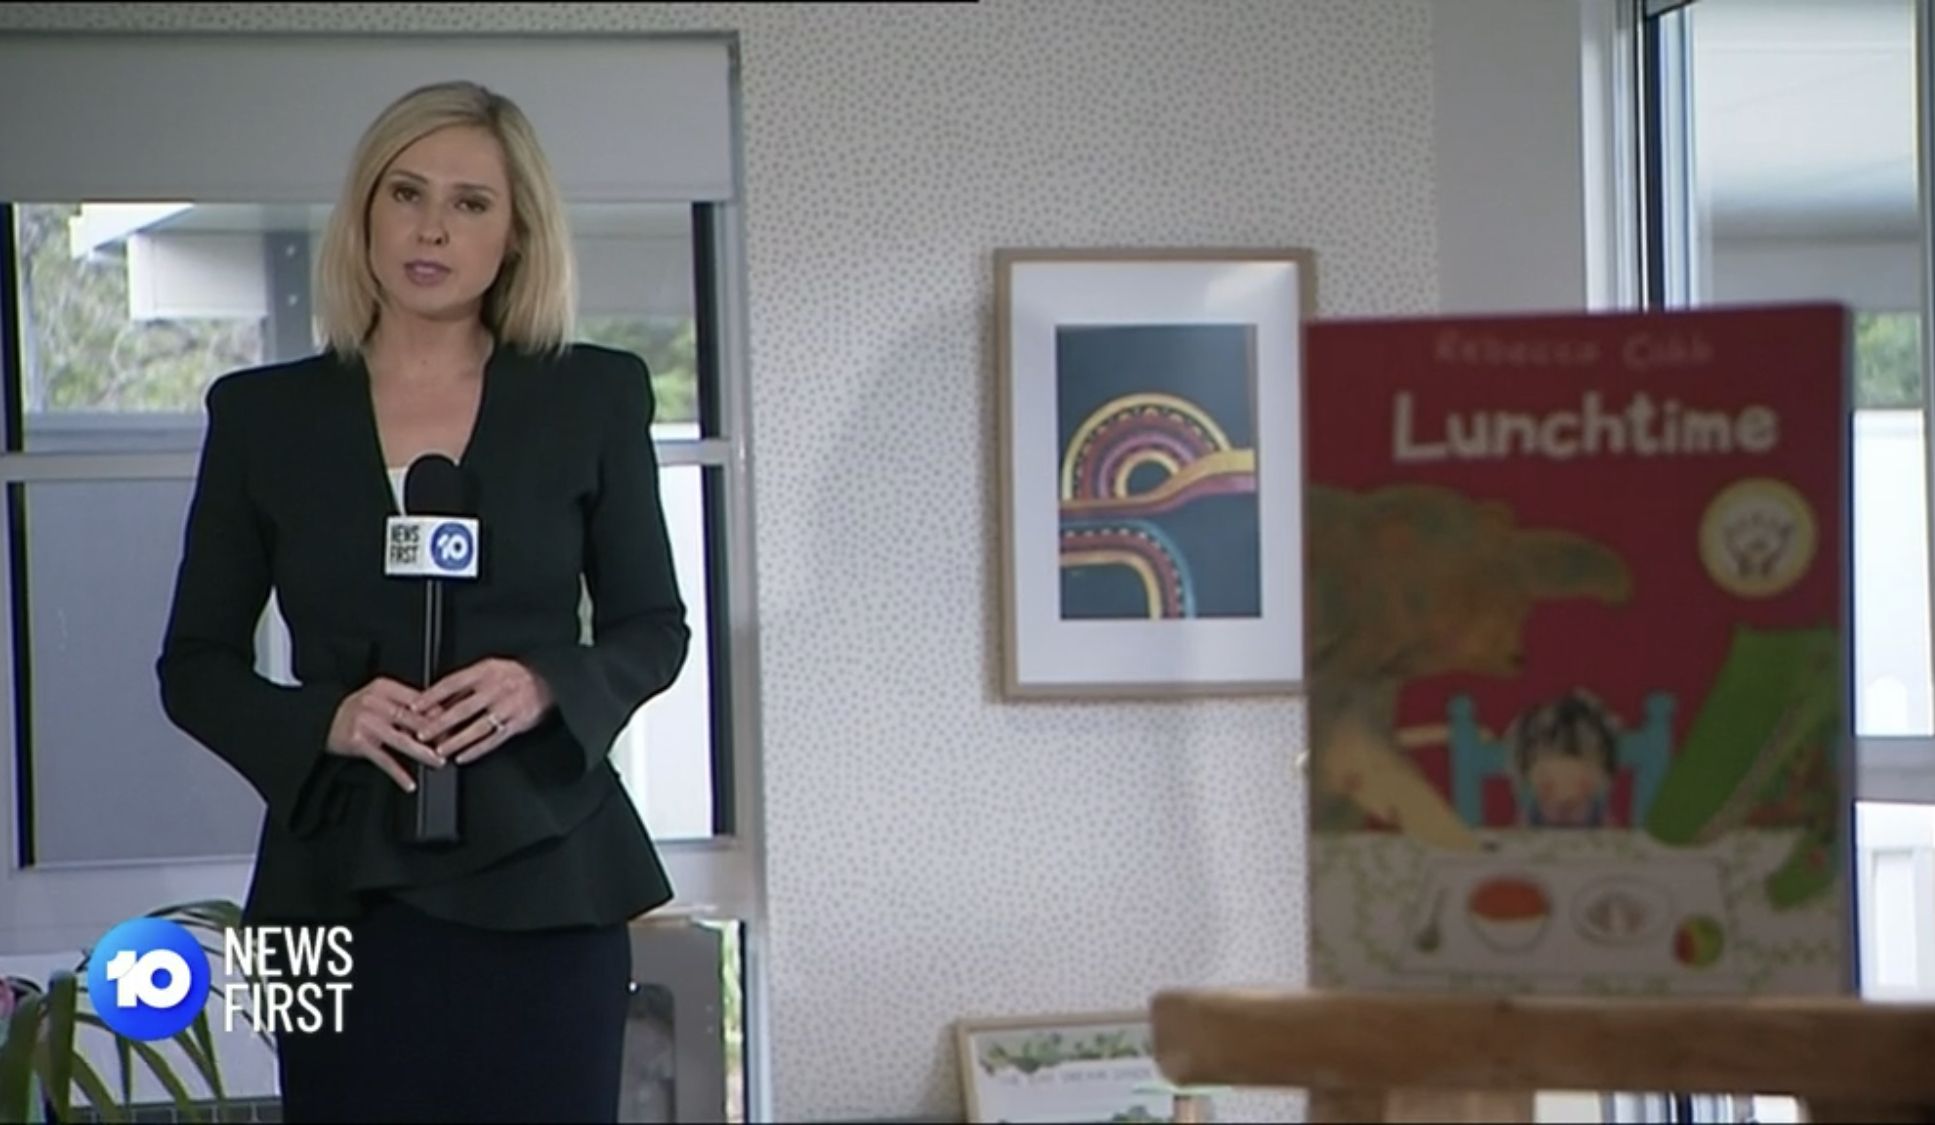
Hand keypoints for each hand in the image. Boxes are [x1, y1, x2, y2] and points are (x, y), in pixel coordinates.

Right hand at [325, 677, 444, 791]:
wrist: (321, 721)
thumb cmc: (357, 711)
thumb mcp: (380, 697)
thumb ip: (405, 703)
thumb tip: (440, 715)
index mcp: (384, 687)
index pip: (419, 699)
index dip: (439, 713)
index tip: (455, 723)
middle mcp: (375, 702)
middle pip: (413, 719)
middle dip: (435, 734)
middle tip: (452, 745)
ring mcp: (366, 722)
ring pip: (402, 739)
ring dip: (423, 753)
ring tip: (438, 762)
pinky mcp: (358, 741)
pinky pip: (383, 759)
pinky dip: (398, 773)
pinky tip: (409, 783)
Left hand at [411, 658, 553, 764]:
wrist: (550, 679)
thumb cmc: (515, 675)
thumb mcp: (490, 668)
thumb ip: (466, 683)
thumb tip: (438, 700)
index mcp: (485, 671)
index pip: (452, 683)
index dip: (432, 696)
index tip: (415, 706)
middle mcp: (495, 689)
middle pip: (462, 708)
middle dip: (439, 723)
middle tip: (421, 733)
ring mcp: (507, 708)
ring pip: (477, 727)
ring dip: (456, 740)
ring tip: (439, 750)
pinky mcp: (517, 724)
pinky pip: (493, 740)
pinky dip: (476, 750)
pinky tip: (462, 757)